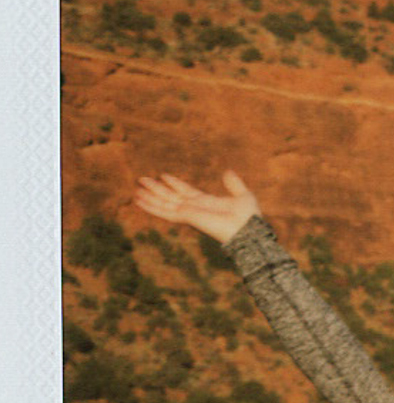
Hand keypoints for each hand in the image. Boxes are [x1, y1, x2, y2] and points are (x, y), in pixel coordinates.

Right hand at [134, 171, 260, 244]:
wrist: (248, 230)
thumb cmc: (248, 217)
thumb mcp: (243, 195)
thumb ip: (234, 184)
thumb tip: (227, 172)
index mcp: (207, 202)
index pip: (186, 191)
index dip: (174, 184)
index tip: (163, 175)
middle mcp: (195, 208)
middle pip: (171, 196)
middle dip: (156, 189)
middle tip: (142, 179)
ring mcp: (189, 213)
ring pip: (164, 204)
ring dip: (150, 197)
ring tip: (136, 190)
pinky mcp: (186, 217)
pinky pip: (165, 211)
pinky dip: (152, 206)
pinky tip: (140, 201)